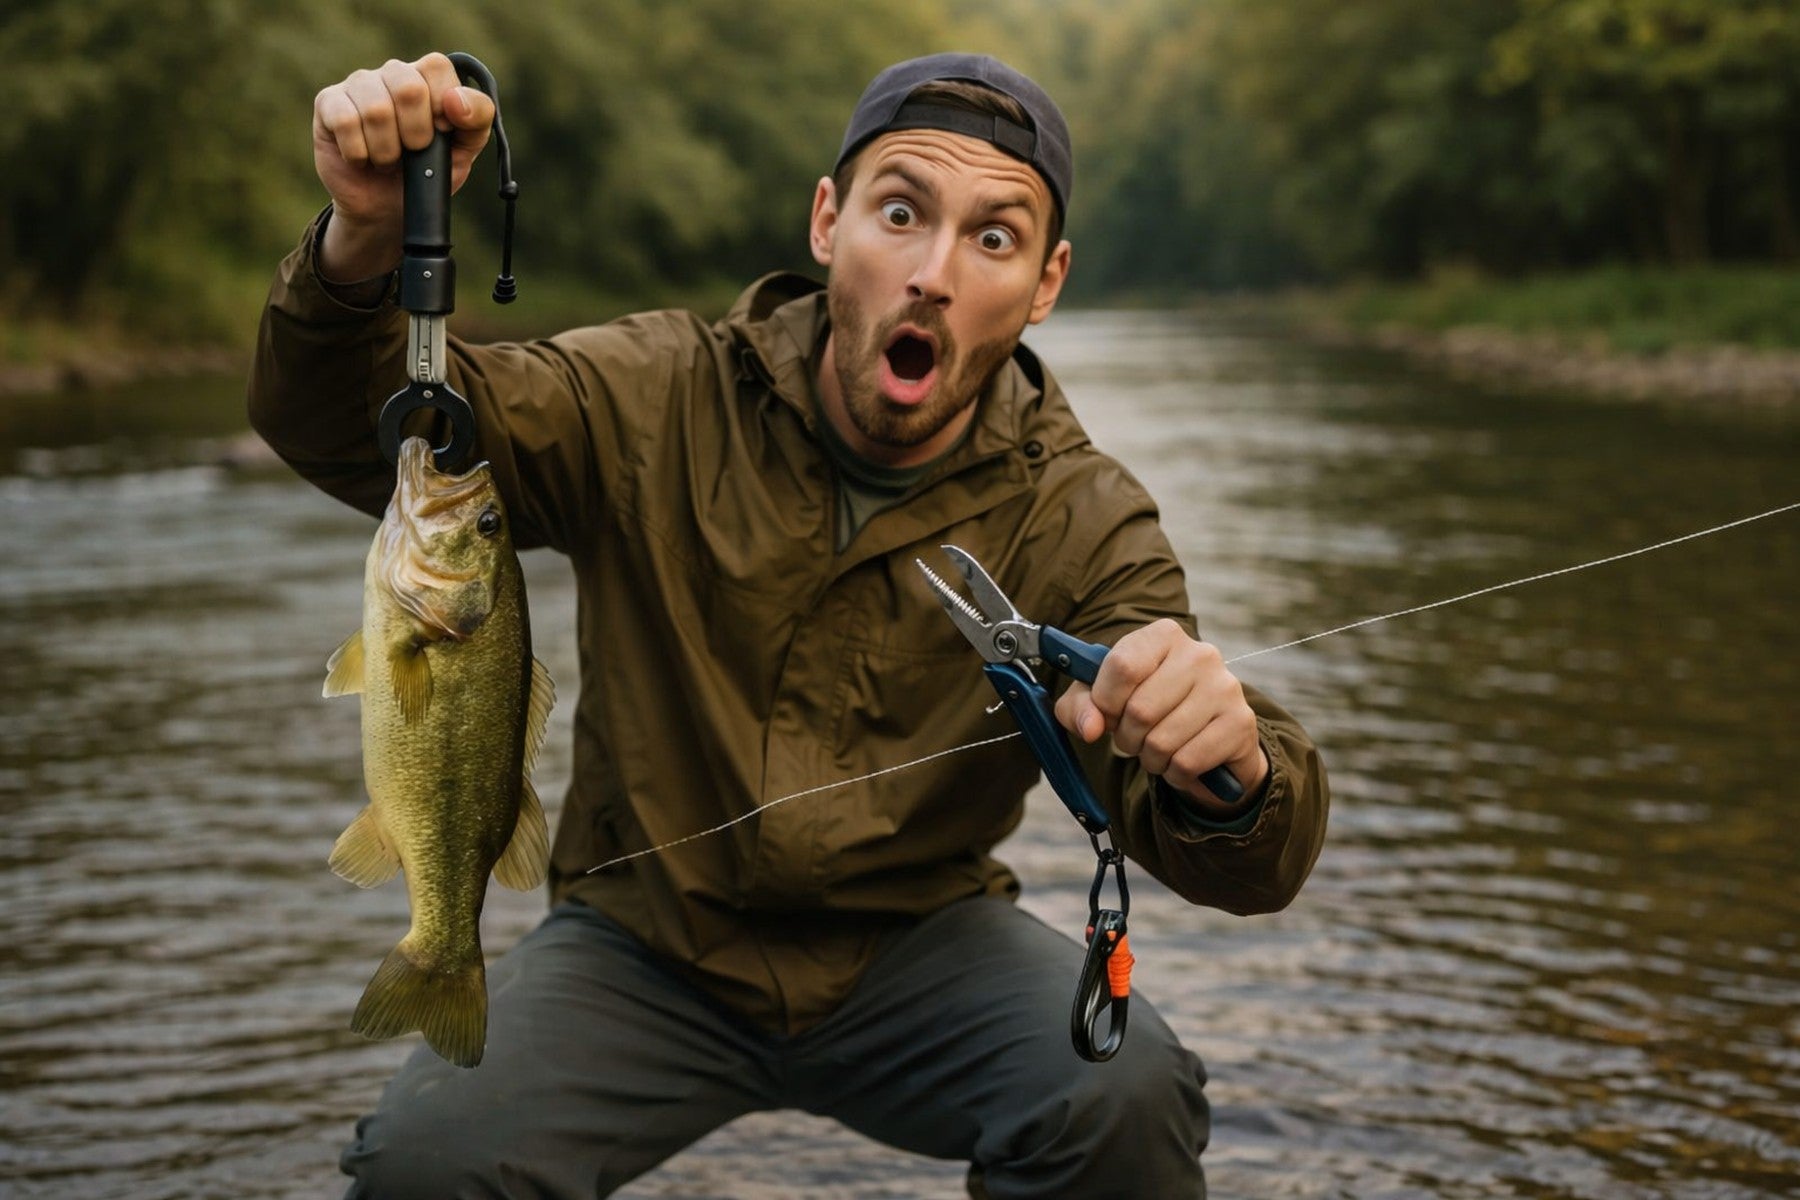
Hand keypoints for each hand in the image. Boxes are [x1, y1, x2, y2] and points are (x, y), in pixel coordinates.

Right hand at [311, 53, 495, 279]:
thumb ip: (478, 119)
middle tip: (413, 151)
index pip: (436, 66)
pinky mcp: (328, 103)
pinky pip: (345, 121)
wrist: (388, 209)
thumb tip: (455, 99)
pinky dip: (359, 152)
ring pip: (376, 109)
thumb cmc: (427, 173)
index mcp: (426, 77)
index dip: (442, 105)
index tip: (441, 133)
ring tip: (386, 160)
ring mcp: (358, 85)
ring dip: (387, 150)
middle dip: (417, 134)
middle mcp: (391, 73)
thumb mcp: (465, 150)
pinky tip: (362, 158)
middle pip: (408, 87)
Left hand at [1053, 618, 1267, 808]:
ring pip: (1162, 741)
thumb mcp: (1103, 702)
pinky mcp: (1240, 723)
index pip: (1122, 667)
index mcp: (1164, 635)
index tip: (1108, 713)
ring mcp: (1225, 687)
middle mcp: (1200, 653)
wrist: (1209, 739)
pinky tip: (1183, 761)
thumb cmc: (1147, 710)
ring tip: (1160, 749)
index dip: (1105, 702)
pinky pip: (1187, 762)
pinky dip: (1175, 773)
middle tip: (1136, 736)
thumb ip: (1081, 707)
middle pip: (1140, 709)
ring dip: (1151, 758)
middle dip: (1127, 737)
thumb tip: (1090, 727)